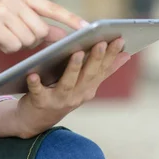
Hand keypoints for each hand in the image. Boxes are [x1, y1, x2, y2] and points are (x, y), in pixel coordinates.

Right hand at [0, 0, 86, 52]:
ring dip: (18, 45)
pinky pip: (14, 45)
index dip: (70, 18)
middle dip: (32, 40)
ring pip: (29, 39)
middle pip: (41, 30)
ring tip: (3, 37)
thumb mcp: (13, 20)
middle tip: (15, 37)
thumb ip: (37, 25)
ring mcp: (2, 10)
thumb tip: (63, 35)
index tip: (88, 28)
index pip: (52, 7)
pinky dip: (7, 48)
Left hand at [14, 37, 130, 138]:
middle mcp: (77, 95)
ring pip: (67, 84)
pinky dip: (35, 84)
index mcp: (88, 88)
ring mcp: (59, 100)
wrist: (35, 120)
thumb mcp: (85, 84)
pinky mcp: (40, 103)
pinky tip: (32, 75)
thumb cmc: (62, 94)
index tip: (120, 39)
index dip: (112, 55)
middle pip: (88, 75)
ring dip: (73, 68)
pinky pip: (38, 92)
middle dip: (96, 58)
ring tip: (76, 53)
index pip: (103, 69)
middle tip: (101, 41)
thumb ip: (103, 70)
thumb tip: (126, 54)